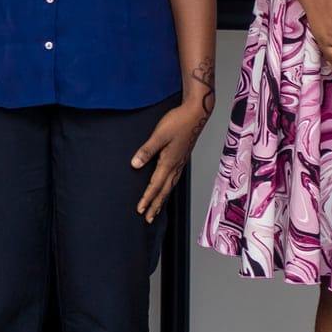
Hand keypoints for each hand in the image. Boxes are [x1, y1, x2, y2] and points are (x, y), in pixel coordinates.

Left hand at [130, 100, 209, 220]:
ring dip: (162, 199)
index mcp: (169, 162)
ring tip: (157, 209)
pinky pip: (174, 179)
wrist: (196, 113)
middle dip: (155, 205)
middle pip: (164, 190)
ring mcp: (180, 162)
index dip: (147, 199)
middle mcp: (176, 165)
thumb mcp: (159, 135)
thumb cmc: (178, 122)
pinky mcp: (182, 158)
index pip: (155, 185)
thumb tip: (135, 164)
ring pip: (170, 186)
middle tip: (148, 218)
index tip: (140, 210)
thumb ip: (146, 150)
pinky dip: (169, 188)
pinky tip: (167, 188)